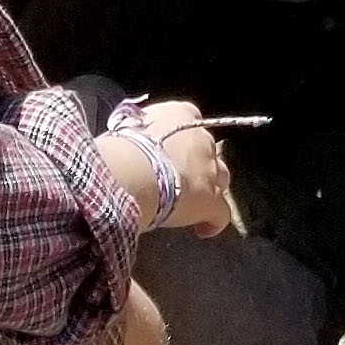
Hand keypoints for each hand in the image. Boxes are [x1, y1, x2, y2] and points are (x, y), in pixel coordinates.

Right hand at [133, 104, 234, 237]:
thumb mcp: (132, 128)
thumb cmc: (123, 148)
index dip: (182, 141)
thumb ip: (144, 135)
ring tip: (191, 204)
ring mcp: (210, 169)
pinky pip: (221, 214)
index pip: (190, 120)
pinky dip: (213, 222)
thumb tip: (137, 146)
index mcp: (180, 114)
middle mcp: (201, 138)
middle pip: (208, 151)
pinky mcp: (212, 200)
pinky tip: (201, 230)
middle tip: (178, 180)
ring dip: (209, 190)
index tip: (169, 154)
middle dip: (198, 165)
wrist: (131, 170)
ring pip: (220, 179)